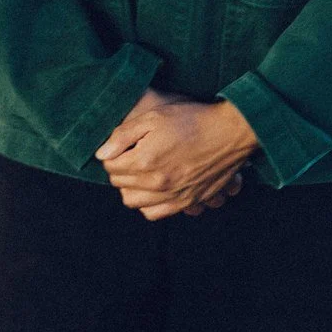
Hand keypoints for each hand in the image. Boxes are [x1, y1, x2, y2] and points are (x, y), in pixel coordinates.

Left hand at [95, 90, 258, 219]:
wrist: (229, 133)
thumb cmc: (192, 120)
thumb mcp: (153, 117)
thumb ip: (123, 135)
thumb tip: (102, 154)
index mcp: (144, 160)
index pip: (110, 167)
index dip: (113, 155)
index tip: (123, 146)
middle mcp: (156, 183)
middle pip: (120, 185)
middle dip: (120, 171)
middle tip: (131, 157)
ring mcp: (171, 195)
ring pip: (133, 202)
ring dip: (131, 189)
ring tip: (141, 173)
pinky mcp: (186, 201)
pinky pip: (154, 213)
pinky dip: (148, 204)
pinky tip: (153, 189)